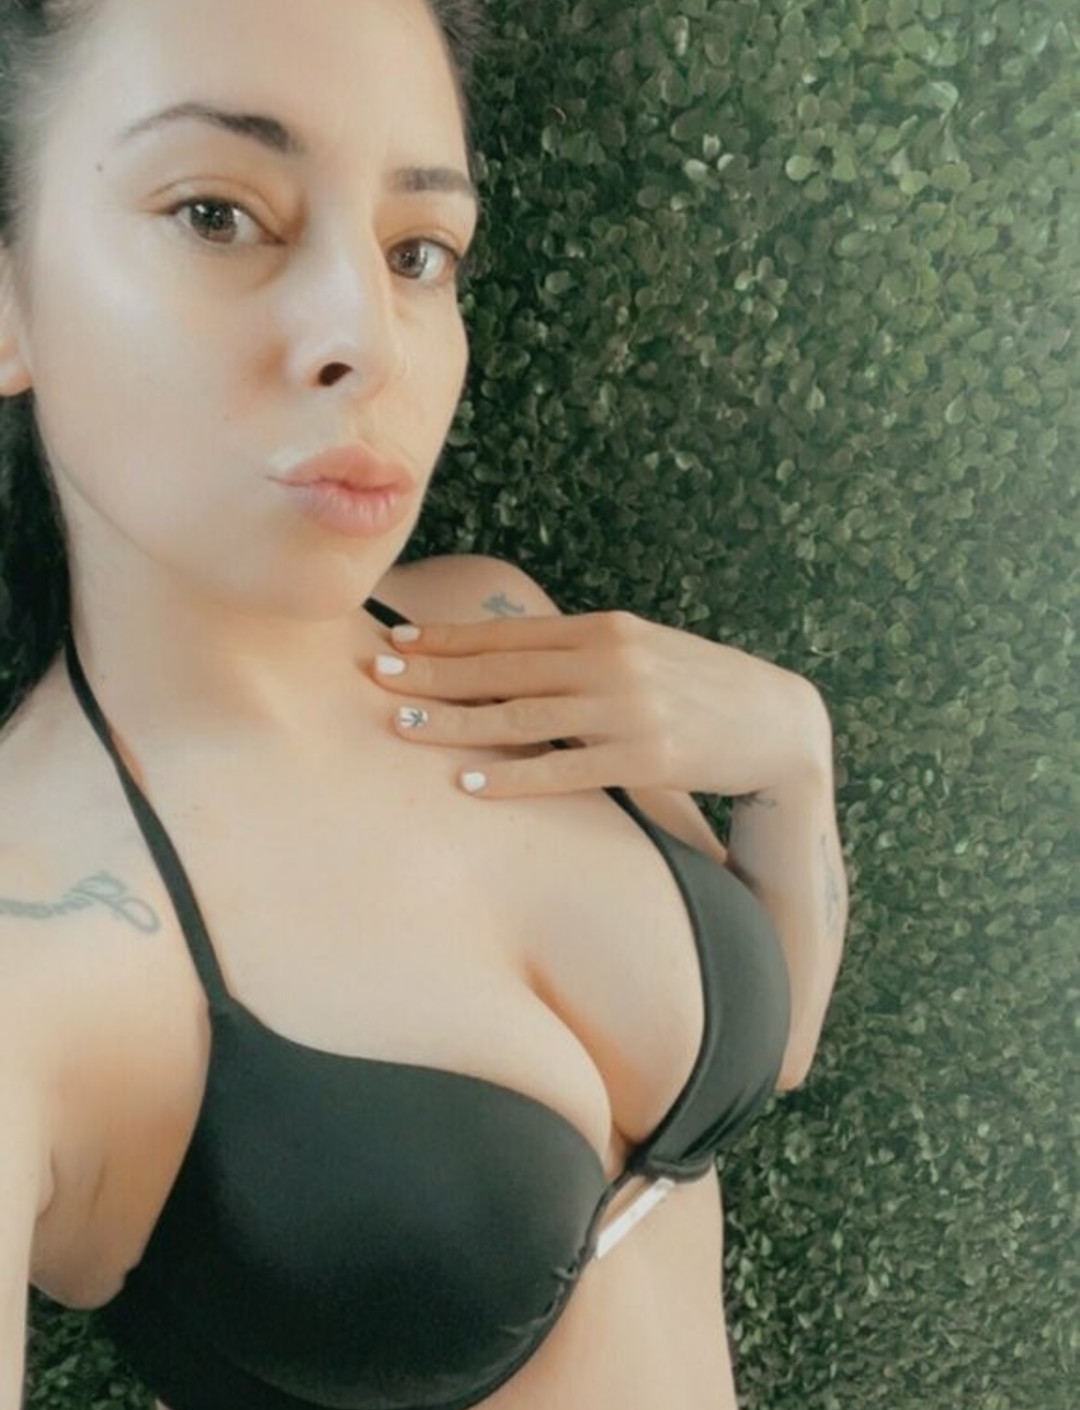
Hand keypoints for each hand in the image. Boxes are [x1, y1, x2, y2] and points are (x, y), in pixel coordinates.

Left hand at [368, 608, 827, 800]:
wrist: (782, 725)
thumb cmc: (703, 690)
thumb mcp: (644, 653)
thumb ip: (585, 653)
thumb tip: (515, 658)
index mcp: (607, 630)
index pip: (510, 635)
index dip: (447, 640)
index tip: (395, 643)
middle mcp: (612, 661)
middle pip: (502, 670)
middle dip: (432, 675)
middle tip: (374, 678)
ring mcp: (629, 710)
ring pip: (522, 717)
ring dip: (455, 722)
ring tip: (401, 726)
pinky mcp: (647, 758)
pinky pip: (565, 770)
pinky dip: (513, 776)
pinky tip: (469, 780)